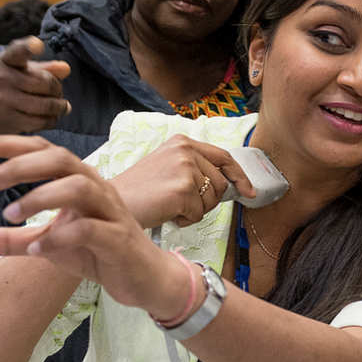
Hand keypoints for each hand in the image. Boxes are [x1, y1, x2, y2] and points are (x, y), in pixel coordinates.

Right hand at [0, 37, 71, 134]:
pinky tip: (53, 116)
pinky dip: (52, 119)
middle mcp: (0, 77)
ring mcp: (2, 100)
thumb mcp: (25, 70)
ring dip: (59, 107)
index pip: (17, 51)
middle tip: (59, 92)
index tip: (38, 44)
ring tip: (62, 106)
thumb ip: (47, 68)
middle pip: (42, 82)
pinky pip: (40, 121)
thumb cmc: (13, 83)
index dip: (28, 47)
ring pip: (44, 105)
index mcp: (6, 60)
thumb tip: (65, 69)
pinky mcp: (7, 120)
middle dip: (57, 88)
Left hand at [0, 135, 195, 319]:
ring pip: (79, 187)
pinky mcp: (119, 241)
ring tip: (10, 215)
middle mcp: (95, 188)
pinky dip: (60, 236)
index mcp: (76, 181)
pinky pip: (91, 230)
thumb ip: (8, 240)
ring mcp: (110, 213)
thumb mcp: (45, 244)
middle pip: (61, 159)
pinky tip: (37, 248)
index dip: (7, 144)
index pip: (42, 150)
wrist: (143, 279)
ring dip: (41, 197)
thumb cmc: (95, 252)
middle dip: (20, 165)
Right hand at [109, 134, 256, 227]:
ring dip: (194, 211)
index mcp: (182, 142)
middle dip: (207, 201)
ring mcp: (185, 168)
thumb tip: (228, 183)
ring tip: (169, 205)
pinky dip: (185, 220)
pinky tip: (166, 212)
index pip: (224, 157)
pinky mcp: (182, 189)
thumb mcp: (167, 168)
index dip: (240, 176)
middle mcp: (185, 150)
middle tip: (180, 204)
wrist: (112, 204)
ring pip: (212, 201)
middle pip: (221, 184)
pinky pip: (199, 214)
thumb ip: (194, 169)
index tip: (250, 191)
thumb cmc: (138, 192)